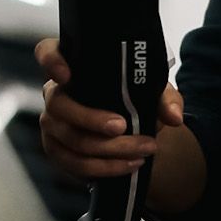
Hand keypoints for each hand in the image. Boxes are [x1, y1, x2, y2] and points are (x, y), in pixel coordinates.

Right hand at [35, 36, 184, 180]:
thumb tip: (174, 116)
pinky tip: (130, 164)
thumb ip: (165, 98)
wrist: (130, 128)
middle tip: (122, 126)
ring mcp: (53, 124)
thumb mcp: (153, 90)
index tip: (66, 75)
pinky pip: (75, 163)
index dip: (51, 62)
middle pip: (60, 106)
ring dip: (109, 149)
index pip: (47, 53)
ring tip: (143, 149)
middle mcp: (55, 93)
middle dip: (91, 118)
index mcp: (72, 66)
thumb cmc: (134, 96)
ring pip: (73, 139)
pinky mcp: (58, 151)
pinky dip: (105, 167)